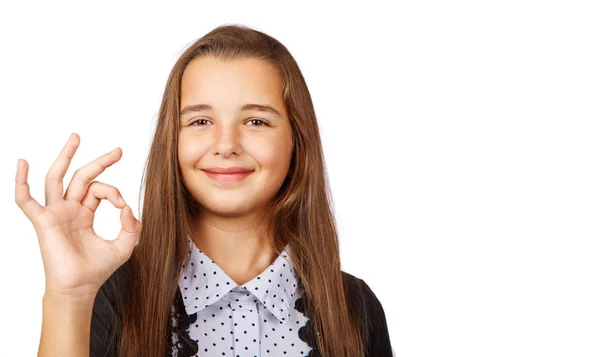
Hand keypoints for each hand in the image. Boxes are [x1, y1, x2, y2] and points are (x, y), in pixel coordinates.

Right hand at [15, 133, 141, 298]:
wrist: (80, 287)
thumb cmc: (97, 269)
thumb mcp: (125, 245)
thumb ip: (132, 225)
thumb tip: (129, 206)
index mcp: (85, 213)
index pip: (100, 190)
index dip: (114, 192)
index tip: (123, 206)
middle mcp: (69, 209)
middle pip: (81, 176)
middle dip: (99, 161)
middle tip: (118, 151)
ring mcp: (55, 213)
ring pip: (56, 178)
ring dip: (65, 157)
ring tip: (76, 138)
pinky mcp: (43, 221)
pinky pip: (26, 200)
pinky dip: (21, 182)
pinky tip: (21, 163)